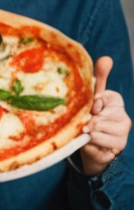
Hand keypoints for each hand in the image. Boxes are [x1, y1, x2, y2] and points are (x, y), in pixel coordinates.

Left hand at [80, 58, 127, 174]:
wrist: (92, 150)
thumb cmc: (91, 122)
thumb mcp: (92, 101)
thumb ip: (97, 81)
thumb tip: (105, 58)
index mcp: (117, 104)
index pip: (102, 98)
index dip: (92, 105)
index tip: (92, 109)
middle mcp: (124, 119)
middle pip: (97, 119)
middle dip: (86, 123)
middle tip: (86, 125)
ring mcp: (121, 137)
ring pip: (95, 133)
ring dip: (86, 136)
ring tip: (88, 135)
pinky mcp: (114, 151)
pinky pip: (93, 146)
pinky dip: (86, 147)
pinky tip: (90, 146)